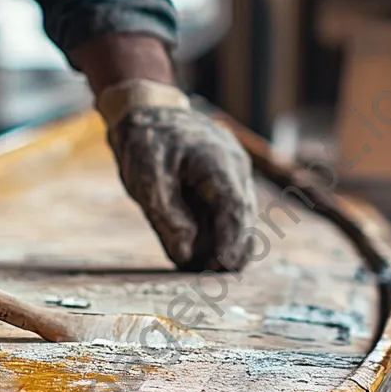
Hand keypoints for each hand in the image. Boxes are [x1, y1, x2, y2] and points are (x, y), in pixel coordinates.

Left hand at [69, 34, 256, 272]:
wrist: (148, 112)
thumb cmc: (146, 142)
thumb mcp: (146, 180)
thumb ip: (168, 217)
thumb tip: (187, 254)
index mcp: (219, 162)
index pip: (235, 207)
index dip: (232, 240)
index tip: (223, 266)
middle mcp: (234, 169)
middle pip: (244, 217)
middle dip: (231, 249)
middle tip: (212, 278)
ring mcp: (232, 175)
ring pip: (238, 219)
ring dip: (223, 244)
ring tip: (201, 270)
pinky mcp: (223, 184)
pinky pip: (225, 214)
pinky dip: (215, 234)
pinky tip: (199, 254)